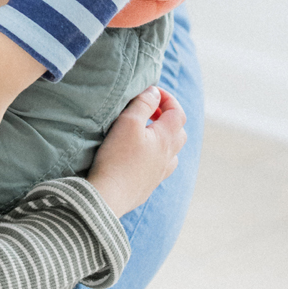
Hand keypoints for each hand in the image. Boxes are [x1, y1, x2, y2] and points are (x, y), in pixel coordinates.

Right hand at [86, 87, 186, 217]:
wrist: (108, 196)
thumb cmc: (117, 157)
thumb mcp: (128, 122)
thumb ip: (143, 104)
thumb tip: (154, 92)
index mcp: (166, 138)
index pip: (178, 112)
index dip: (168, 98)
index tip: (151, 92)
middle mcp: (168, 156)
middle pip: (179, 131)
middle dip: (167, 116)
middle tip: (149, 110)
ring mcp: (160, 173)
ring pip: (173, 151)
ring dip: (164, 137)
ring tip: (145, 132)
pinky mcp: (149, 185)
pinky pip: (162, 167)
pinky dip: (158, 155)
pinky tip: (142, 155)